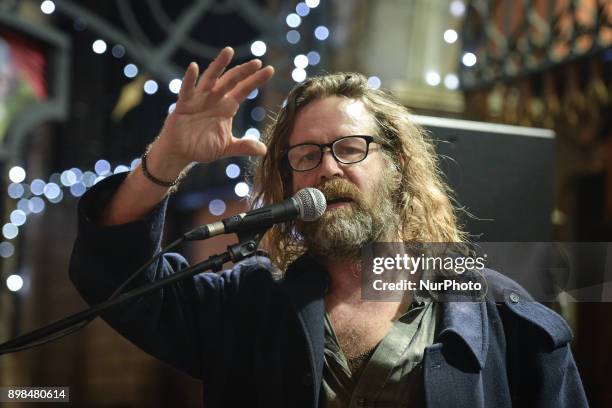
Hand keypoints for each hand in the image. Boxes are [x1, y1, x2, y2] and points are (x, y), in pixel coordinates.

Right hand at [155, 47, 274, 167]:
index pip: (244, 90)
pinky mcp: (183, 105)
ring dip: (219, 65)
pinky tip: (193, 67)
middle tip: (256, 62)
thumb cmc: (202, 146)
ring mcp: (199, 100)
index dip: (255, 80)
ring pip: (210, 79)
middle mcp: (214, 99)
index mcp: (226, 106)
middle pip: (230, 81)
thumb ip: (244, 146)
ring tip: (228, 51)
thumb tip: (264, 150)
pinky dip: (189, 79)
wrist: (181, 154)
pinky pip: (187, 90)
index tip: (270, 70)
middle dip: (243, 71)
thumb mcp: (226, 147)